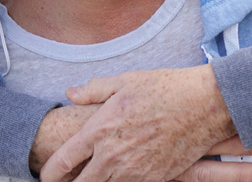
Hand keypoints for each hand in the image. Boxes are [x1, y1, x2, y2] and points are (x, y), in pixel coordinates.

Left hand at [39, 65, 251, 181]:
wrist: (205, 105)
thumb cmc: (166, 88)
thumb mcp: (125, 81)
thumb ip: (93, 90)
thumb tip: (70, 93)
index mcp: (100, 130)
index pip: (62, 163)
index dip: (48, 174)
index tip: (46, 176)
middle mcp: (112, 156)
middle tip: (69, 181)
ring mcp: (133, 171)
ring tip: (98, 173)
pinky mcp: (154, 179)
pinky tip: (124, 173)